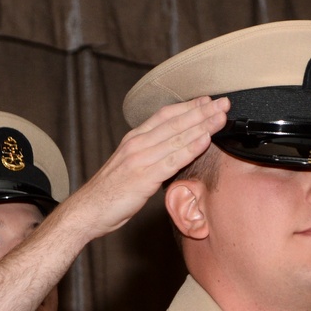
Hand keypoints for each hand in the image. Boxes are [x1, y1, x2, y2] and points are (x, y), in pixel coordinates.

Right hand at [66, 96, 229, 237]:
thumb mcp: (128, 166)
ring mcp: (140, 159)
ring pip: (177, 137)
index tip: (207, 100)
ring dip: (202, 125)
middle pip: (175, 122)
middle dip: (202, 111)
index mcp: (133, 139)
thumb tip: (167, 152)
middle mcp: (137, 144)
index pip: (165, 116)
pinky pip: (172, 159)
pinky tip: (205, 139)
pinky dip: (190, 148)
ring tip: (222, 117)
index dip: (188, 106)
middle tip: (224, 103)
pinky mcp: (144, 177)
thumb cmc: (108, 193)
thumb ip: (147, 156)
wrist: (87, 210)